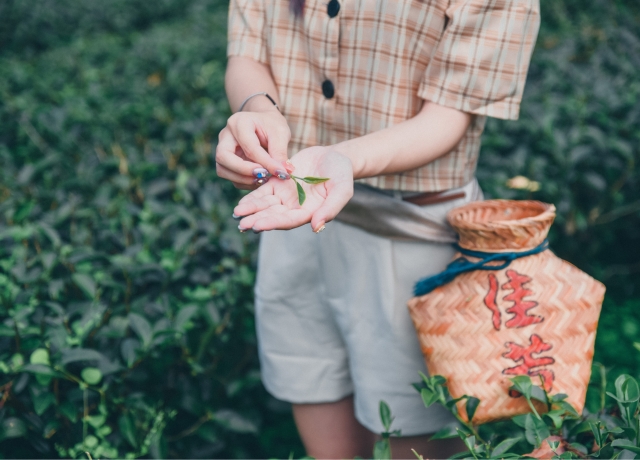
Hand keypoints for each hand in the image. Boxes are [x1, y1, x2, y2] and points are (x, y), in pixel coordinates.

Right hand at [215, 108, 291, 189]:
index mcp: (239, 122)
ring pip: (223, 170)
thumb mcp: (280, 133)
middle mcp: (225, 135)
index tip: (281, 173)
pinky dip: (244, 182)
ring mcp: (222, 148)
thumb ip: (280, 152)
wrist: (264, 123)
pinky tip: (260, 179)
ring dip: (243, 179)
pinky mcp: (225, 161)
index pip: (249, 147)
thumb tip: (283, 172)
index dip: (265, 163)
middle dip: (244, 171)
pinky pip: (230, 176)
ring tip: (264, 179)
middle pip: (223, 157)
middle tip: (265, 176)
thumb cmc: (272, 125)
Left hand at [233, 147, 353, 231]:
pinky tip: (240, 203)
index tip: (259, 225)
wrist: (334, 157)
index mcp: (310, 212)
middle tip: (242, 224)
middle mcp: (295, 208)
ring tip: (237, 213)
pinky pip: (263, 192)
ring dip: (251, 210)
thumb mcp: (342, 189)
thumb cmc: (342, 174)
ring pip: (265, 205)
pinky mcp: (278, 184)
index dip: (274, 223)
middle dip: (257, 219)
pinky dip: (252, 198)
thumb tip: (316, 227)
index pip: (289, 220)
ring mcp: (285, 196)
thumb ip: (331, 208)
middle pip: (274, 215)